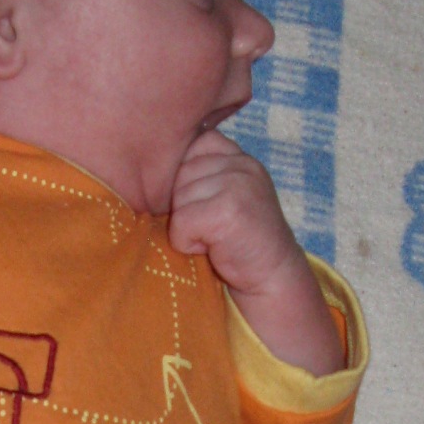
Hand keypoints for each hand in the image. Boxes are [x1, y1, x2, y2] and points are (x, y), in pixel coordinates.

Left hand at [168, 130, 342, 374]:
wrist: (271, 277)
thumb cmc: (242, 240)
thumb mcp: (230, 194)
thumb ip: (206, 173)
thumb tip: (152, 159)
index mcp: (241, 157)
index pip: (195, 146)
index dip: (190, 180)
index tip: (209, 206)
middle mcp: (243, 165)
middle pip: (181, 175)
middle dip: (188, 206)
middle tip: (214, 227)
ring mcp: (238, 185)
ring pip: (179, 199)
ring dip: (189, 227)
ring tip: (216, 238)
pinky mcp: (229, 210)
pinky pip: (182, 222)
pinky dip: (189, 243)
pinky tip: (213, 249)